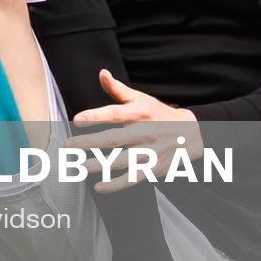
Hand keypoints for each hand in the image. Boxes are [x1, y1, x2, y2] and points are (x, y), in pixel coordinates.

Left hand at [65, 70, 202, 194]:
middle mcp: (144, 132)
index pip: (115, 114)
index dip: (96, 116)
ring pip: (120, 161)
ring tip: (78, 166)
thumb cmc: (159, 115)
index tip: (77, 119)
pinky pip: (132, 178)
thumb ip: (118, 89)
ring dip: (98, 165)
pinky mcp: (153, 168)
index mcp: (140, 113)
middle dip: (89, 143)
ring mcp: (149, 152)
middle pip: (113, 139)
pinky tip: (99, 187)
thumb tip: (101, 73)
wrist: (193, 134)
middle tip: (67, 146)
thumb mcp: (142, 99)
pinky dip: (116, 185)